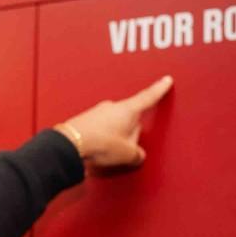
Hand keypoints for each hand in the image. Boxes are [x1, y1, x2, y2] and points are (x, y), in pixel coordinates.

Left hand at [54, 75, 172, 169]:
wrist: (70, 145)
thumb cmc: (99, 143)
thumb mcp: (128, 154)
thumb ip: (137, 154)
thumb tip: (137, 155)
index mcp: (129, 109)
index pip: (148, 97)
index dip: (159, 90)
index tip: (165, 81)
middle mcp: (113, 107)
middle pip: (131, 119)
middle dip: (131, 133)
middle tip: (125, 149)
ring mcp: (97, 112)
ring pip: (114, 126)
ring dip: (114, 138)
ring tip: (106, 152)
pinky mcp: (85, 121)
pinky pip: (99, 131)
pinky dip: (100, 140)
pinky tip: (96, 150)